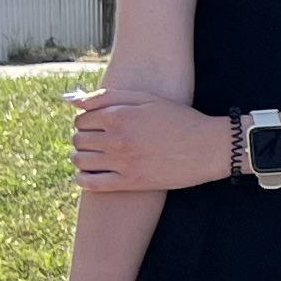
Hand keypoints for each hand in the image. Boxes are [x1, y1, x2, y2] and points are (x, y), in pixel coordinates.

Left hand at [68, 87, 229, 192]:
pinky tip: (89, 175)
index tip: (97, 125)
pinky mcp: (131, 182)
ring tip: (94, 156)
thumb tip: (70, 101)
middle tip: (97, 140)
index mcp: (119, 116)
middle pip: (78, 140)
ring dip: (81, 158)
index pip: (81, 119)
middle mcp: (117, 140)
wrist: (210, 147)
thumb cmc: (180, 119)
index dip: (86, 121)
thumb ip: (106, 97)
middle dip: (84, 139)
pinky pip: (91, 184)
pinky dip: (83, 179)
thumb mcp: (146, 99)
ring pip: (80, 161)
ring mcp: (123, 163)